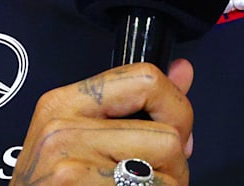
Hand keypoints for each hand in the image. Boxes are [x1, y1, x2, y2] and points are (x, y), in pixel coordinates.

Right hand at [10, 59, 194, 184]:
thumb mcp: (81, 140)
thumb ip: (135, 105)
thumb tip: (183, 69)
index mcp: (62, 103)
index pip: (145, 78)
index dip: (177, 108)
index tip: (176, 134)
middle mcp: (60, 129)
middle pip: (167, 134)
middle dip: (176, 164)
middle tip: (155, 180)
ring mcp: (68, 164)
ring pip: (166, 170)